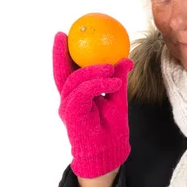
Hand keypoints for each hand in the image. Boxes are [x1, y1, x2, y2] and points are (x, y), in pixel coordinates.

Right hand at [53, 31, 132, 177]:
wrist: (109, 151)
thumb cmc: (111, 128)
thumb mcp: (117, 98)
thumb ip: (118, 80)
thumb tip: (126, 60)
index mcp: (77, 95)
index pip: (68, 71)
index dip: (63, 53)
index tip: (64, 35)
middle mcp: (69, 100)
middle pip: (61, 73)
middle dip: (60, 53)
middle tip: (66, 37)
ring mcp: (68, 107)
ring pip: (75, 81)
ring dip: (93, 71)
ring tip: (110, 67)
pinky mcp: (72, 114)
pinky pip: (83, 93)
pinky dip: (97, 84)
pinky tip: (112, 82)